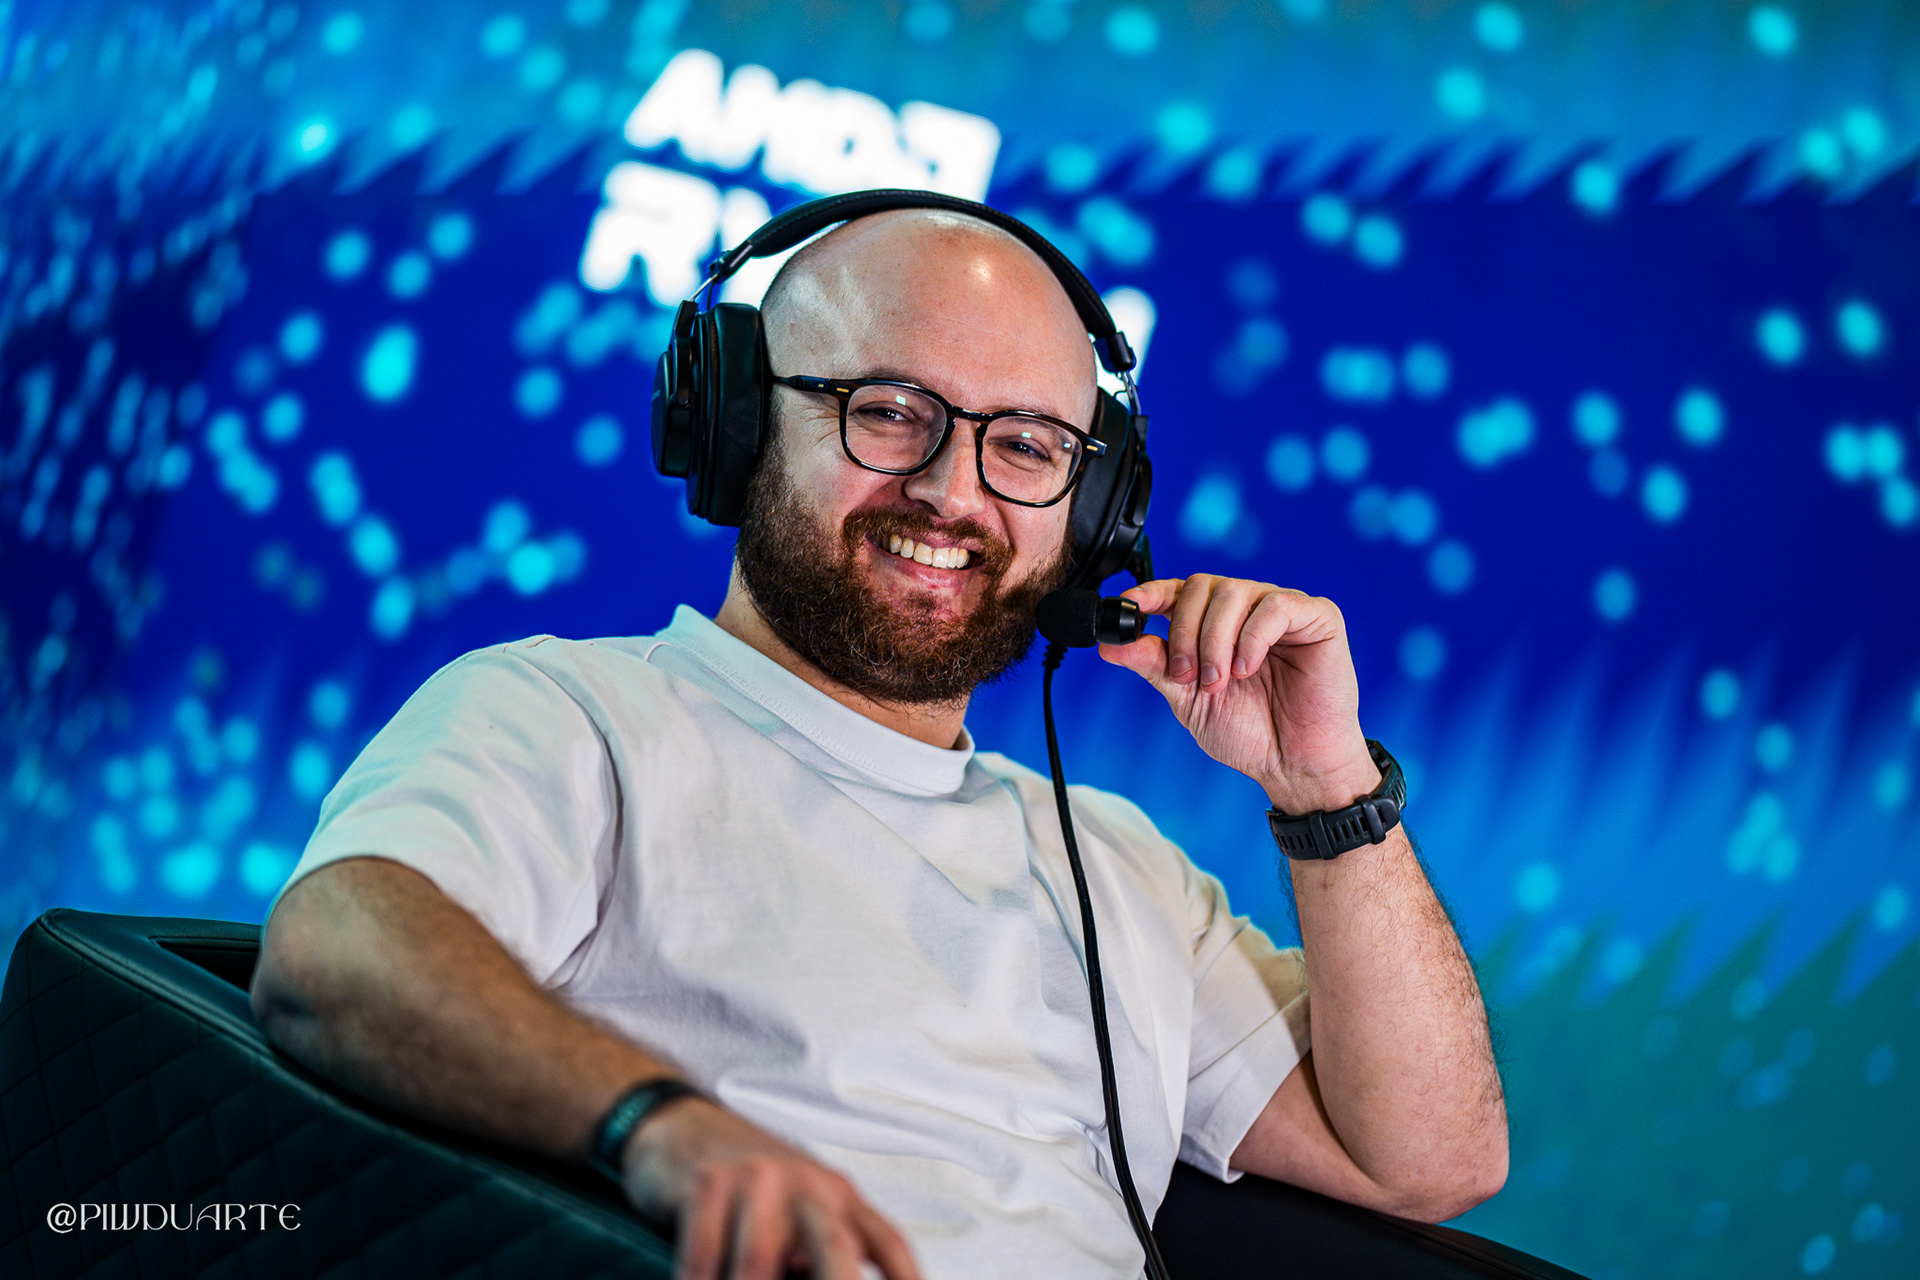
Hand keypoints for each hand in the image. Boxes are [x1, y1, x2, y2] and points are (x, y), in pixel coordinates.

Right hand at [621, 1097, 922, 1279]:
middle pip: (836, 1251)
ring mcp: (757, 1180)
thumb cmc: (747, 1181)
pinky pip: (703, 1259)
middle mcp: (805, 1184)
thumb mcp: (794, 1211)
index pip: (887, 1244)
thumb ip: (817, 1252)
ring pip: (758, 1267)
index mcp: (838, 1195)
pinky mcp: (707, 1183)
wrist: (680, 1126)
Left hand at [1099, 574, 1379, 812]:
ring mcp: (1281, 610)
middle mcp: (1246, 609)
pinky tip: (1247, 668)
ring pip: (1235, 592)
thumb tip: (1110, 643)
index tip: (1129, 605)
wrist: (1294, 764)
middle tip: (1188, 676)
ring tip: (1220, 682)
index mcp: (1214, 624)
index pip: (1178, 590)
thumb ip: (1154, 665)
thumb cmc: (1250, 731)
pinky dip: (1253, 637)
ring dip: (1216, 640)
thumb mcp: (1187, 699)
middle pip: (1201, 587)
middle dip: (1185, 632)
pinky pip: (1276, 606)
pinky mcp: (1317, 618)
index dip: (1150, 592)